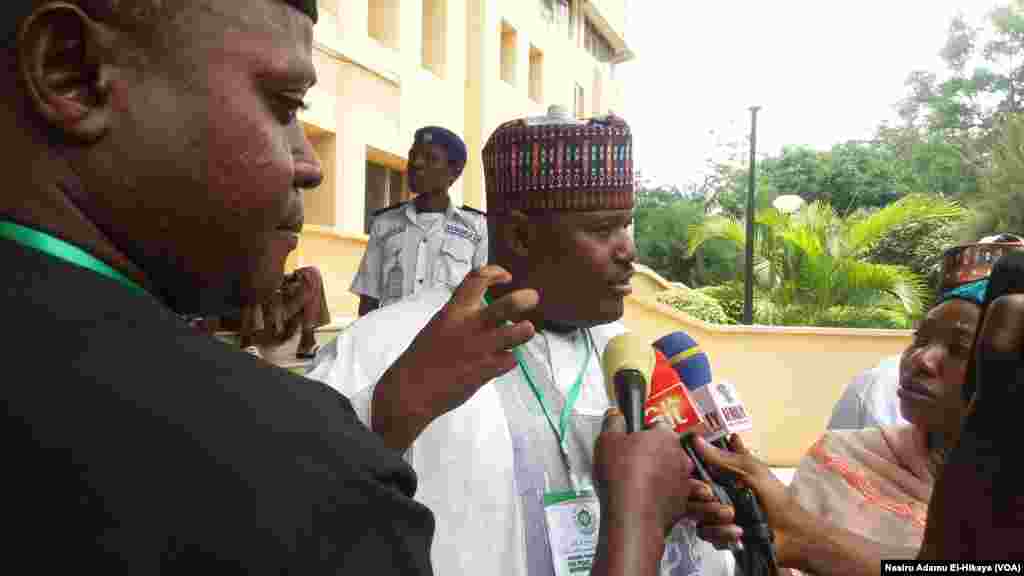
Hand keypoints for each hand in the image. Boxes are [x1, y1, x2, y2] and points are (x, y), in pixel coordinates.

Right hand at [373, 266, 537, 448]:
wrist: (411, 390)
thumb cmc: (423, 357)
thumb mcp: (439, 325)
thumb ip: (460, 315)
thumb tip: (482, 310)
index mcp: (454, 311)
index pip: (477, 280)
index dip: (495, 272)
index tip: (506, 276)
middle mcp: (470, 325)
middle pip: (506, 305)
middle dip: (524, 299)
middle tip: (532, 297)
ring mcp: (481, 348)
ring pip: (517, 333)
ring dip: (525, 330)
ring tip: (527, 329)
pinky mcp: (487, 370)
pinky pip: (510, 360)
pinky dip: (509, 359)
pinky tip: (502, 361)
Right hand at [594, 410, 695, 535]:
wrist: (633, 517)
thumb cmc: (621, 476)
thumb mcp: (607, 441)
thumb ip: (613, 423)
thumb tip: (616, 415)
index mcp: (665, 436)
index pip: (657, 426)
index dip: (642, 433)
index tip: (631, 441)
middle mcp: (681, 456)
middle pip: (666, 449)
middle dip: (651, 454)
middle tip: (630, 463)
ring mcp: (684, 481)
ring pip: (670, 472)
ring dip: (658, 474)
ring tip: (636, 484)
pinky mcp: (682, 503)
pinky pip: (671, 493)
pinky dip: (661, 495)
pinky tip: (643, 499)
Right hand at [691, 435, 814, 566]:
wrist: (792, 533)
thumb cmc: (776, 497)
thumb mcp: (752, 471)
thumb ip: (723, 458)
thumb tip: (697, 439)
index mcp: (722, 475)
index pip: (693, 471)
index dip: (689, 474)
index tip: (697, 477)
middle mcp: (715, 494)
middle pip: (689, 495)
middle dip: (702, 499)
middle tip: (714, 498)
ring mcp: (716, 515)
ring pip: (696, 516)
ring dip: (714, 517)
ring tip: (733, 517)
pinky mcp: (719, 535)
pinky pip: (706, 534)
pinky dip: (722, 533)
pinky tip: (739, 532)